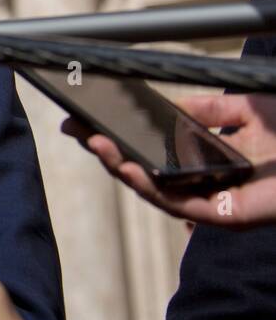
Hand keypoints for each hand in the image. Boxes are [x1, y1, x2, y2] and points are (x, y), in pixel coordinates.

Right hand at [62, 92, 275, 226]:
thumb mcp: (240, 108)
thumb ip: (202, 108)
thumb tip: (160, 105)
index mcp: (206, 157)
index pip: (150, 150)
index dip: (115, 137)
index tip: (82, 119)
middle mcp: (205, 182)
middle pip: (144, 171)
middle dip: (107, 151)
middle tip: (78, 130)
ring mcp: (214, 200)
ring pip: (155, 191)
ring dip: (121, 169)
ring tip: (98, 146)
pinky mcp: (227, 215)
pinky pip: (180, 205)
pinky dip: (152, 187)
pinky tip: (131, 167)